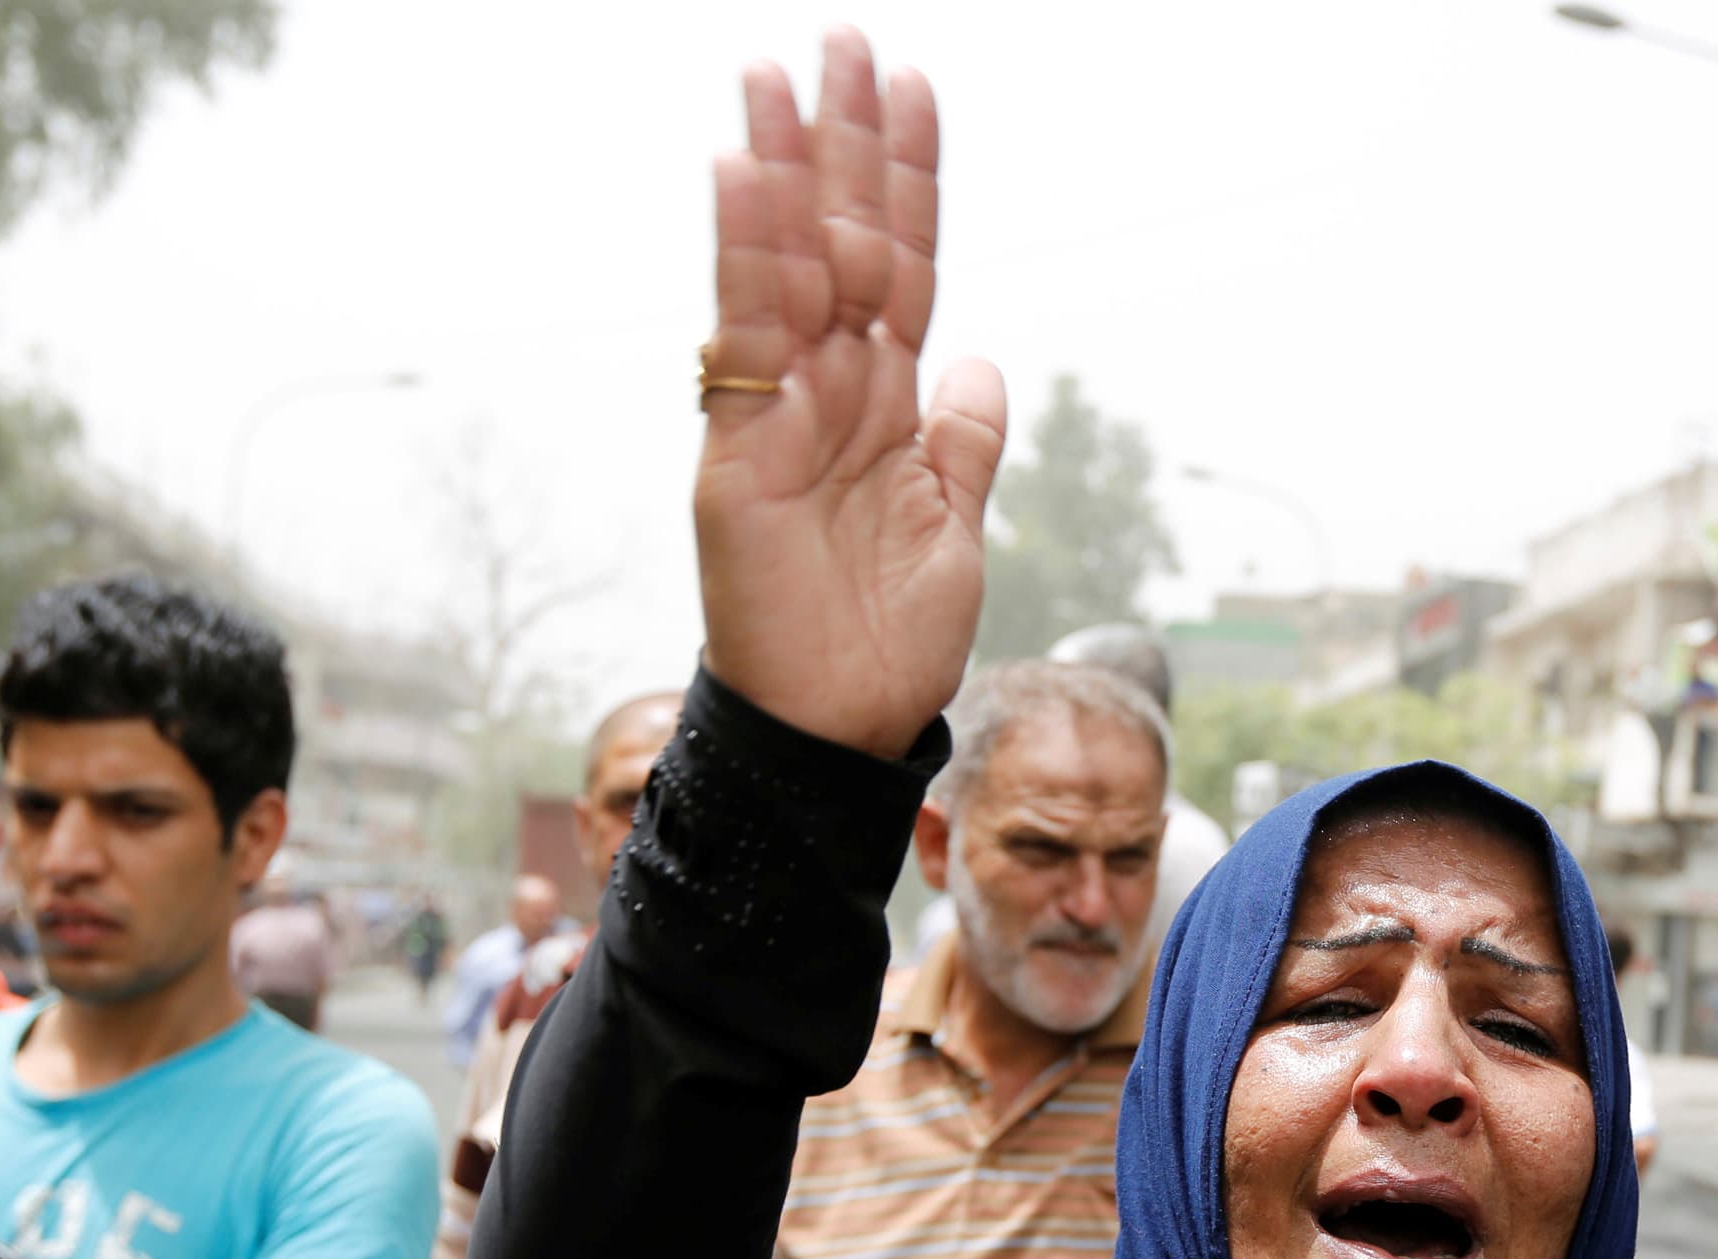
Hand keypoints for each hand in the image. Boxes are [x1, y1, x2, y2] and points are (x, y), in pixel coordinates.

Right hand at [695, 29, 1006, 760]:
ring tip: (781, 75)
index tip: (914, 89)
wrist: (841, 731)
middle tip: (844, 40)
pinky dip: (743, 254)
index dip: (908, 180)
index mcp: (887, 401)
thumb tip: (979, 362)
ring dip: (783, 168)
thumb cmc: (891, 641)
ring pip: (787, 267)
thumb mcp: (956, 526)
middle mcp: (830, 390)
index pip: (901, 263)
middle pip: (840, 240)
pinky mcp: (737, 448)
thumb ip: (964, 440)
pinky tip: (740, 170)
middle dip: (844, 142)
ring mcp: (778, 412)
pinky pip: (743, 335)